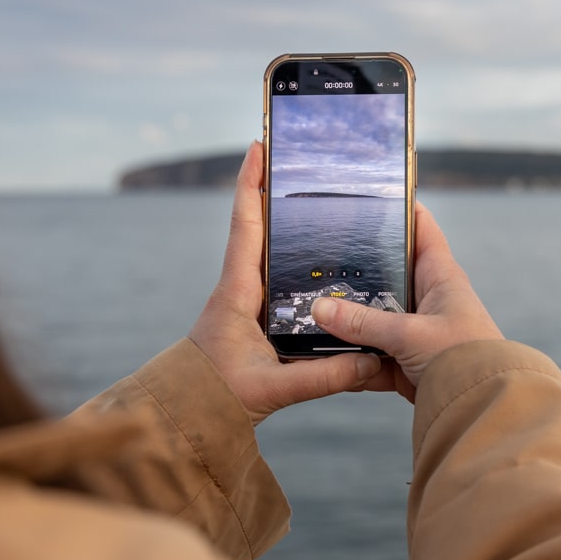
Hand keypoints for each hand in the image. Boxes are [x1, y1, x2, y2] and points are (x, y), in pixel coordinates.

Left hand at [188, 142, 380, 425]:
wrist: (187, 413)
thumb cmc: (218, 396)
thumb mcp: (275, 388)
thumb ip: (325, 376)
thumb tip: (373, 362)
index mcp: (238, 291)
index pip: (244, 224)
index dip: (251, 183)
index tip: (259, 146)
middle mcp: (239, 286)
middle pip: (255, 223)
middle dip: (273, 188)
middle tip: (297, 157)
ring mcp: (245, 299)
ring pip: (264, 247)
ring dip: (282, 220)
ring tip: (312, 194)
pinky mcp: (252, 315)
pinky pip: (273, 273)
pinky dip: (289, 254)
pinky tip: (315, 255)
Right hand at [310, 203, 502, 401]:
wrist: (484, 410)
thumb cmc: (464, 361)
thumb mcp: (410, 335)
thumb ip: (364, 323)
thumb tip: (320, 307)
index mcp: (441, 277)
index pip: (421, 229)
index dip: (399, 208)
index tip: (369, 194)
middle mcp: (429, 300)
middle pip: (388, 273)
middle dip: (357, 270)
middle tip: (319, 255)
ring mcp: (417, 332)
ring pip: (375, 317)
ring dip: (350, 320)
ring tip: (311, 309)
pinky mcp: (408, 364)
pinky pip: (373, 355)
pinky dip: (353, 359)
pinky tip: (325, 357)